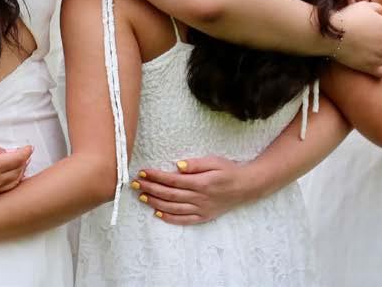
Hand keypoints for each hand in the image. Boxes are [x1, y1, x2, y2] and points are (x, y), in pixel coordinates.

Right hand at [0, 143, 31, 206]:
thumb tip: (5, 153)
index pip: (17, 159)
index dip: (26, 152)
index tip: (29, 147)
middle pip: (19, 171)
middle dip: (24, 162)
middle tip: (25, 155)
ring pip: (14, 183)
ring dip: (20, 174)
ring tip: (21, 166)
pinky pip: (5, 190)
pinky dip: (12, 183)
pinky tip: (11, 178)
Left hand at [131, 157, 256, 224]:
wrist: (247, 186)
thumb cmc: (229, 170)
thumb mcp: (214, 161)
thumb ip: (196, 164)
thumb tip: (178, 166)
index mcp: (201, 183)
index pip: (172, 180)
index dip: (155, 176)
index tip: (142, 172)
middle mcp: (200, 198)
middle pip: (169, 194)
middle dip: (150, 188)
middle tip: (134, 183)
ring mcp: (202, 209)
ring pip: (173, 208)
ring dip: (155, 203)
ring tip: (141, 196)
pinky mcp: (204, 217)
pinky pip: (184, 220)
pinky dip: (170, 218)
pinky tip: (157, 213)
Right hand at [331, 2, 381, 77]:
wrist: (331, 33)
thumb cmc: (347, 17)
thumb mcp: (365, 5)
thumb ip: (379, 9)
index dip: (377, 28)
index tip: (364, 29)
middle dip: (379, 42)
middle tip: (363, 40)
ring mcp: (381, 57)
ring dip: (379, 56)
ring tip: (363, 51)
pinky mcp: (372, 68)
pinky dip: (380, 70)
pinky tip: (372, 66)